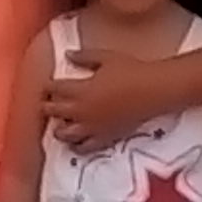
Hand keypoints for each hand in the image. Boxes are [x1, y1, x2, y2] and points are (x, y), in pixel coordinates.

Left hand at [48, 49, 185, 149]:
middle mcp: (81, 110)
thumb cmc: (131, 70)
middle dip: (47, 107)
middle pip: (53, 111)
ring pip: (64, 134)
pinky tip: (75, 142)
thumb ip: (84, 57)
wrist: (153, 90)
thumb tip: (67, 54)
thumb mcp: (106, 58)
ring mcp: (92, 127)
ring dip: (58, 128)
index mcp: (80, 89)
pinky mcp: (104, 138)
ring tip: (59, 124)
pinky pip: (84, 147)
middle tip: (48, 103)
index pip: (54, 89)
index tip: (48, 85)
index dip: (48, 87)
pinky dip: (76, 146)